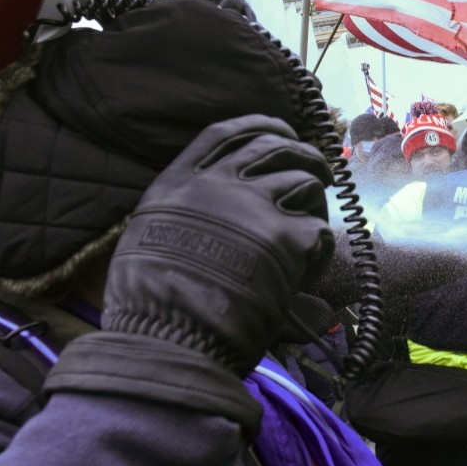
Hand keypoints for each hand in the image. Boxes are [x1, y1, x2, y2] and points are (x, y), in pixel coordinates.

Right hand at [102, 115, 333, 374]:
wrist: (168, 340)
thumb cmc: (151, 307)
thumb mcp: (146, 241)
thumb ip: (180, 217)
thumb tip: (209, 215)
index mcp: (178, 183)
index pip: (224, 133)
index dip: (259, 125)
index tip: (282, 128)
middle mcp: (217, 184)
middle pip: (274, 146)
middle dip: (305, 153)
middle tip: (320, 170)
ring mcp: (253, 207)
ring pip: (304, 181)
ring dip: (316, 202)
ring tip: (313, 225)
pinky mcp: (284, 238)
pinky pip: (318, 230)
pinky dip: (320, 249)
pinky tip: (309, 269)